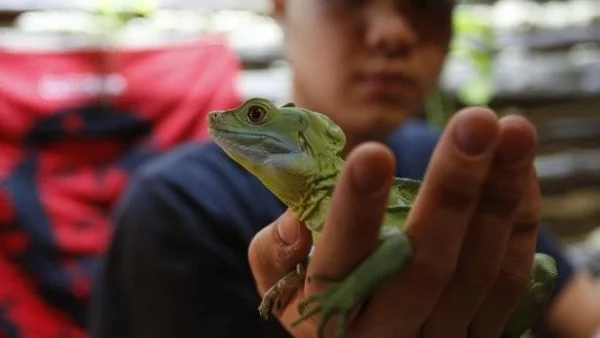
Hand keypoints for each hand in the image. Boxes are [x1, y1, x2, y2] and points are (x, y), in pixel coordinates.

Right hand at [248, 107, 540, 336]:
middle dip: (453, 191)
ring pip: (480, 271)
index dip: (356, 211)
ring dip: (501, 195)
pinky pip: (510, 281)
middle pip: (427, 267)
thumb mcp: (280, 285)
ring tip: (514, 130)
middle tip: (474, 122)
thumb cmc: (317, 299)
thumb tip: (298, 221)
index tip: (372, 153)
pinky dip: (521, 223)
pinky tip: (521, 169)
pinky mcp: (481, 335)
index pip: (339, 263)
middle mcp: (388, 337)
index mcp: (328, 321)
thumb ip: (275, 252)